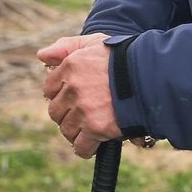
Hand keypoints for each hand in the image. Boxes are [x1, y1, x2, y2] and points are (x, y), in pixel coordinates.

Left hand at [40, 36, 119, 157]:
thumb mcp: (94, 43)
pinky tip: (92, 144)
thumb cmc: (124, 57)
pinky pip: (81, 146)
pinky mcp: (96, 128)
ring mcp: (83, 110)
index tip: (71, 97)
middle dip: (66, 114)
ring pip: (67, 129)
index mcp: (70, 66)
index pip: (49, 88)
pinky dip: (86, 148)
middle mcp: (73, 88)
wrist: (149, 76)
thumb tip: (41, 55)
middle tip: (81, 114)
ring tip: (88, 128)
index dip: (60, 94)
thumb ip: (66, 47)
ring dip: (76, 131)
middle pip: (56, 111)